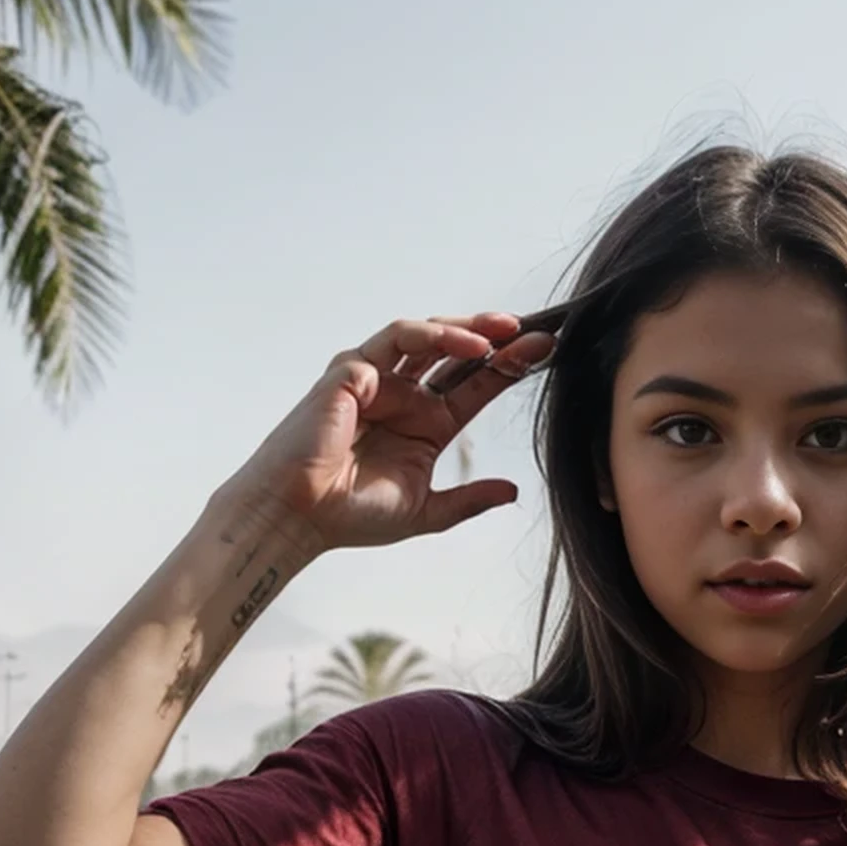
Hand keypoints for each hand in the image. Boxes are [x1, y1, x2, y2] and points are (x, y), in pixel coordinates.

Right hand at [228, 313, 555, 554]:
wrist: (300, 518)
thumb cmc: (350, 516)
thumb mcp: (426, 512)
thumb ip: (468, 499)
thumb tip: (513, 490)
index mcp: (425, 423)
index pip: (474, 384)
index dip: (509, 367)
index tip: (546, 352)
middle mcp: (404, 395)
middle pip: (456, 352)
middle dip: (496, 337)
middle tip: (534, 332)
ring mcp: (377, 379)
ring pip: (427, 335)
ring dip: (467, 328)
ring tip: (502, 332)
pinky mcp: (351, 370)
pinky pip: (394, 339)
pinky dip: (429, 334)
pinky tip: (461, 344)